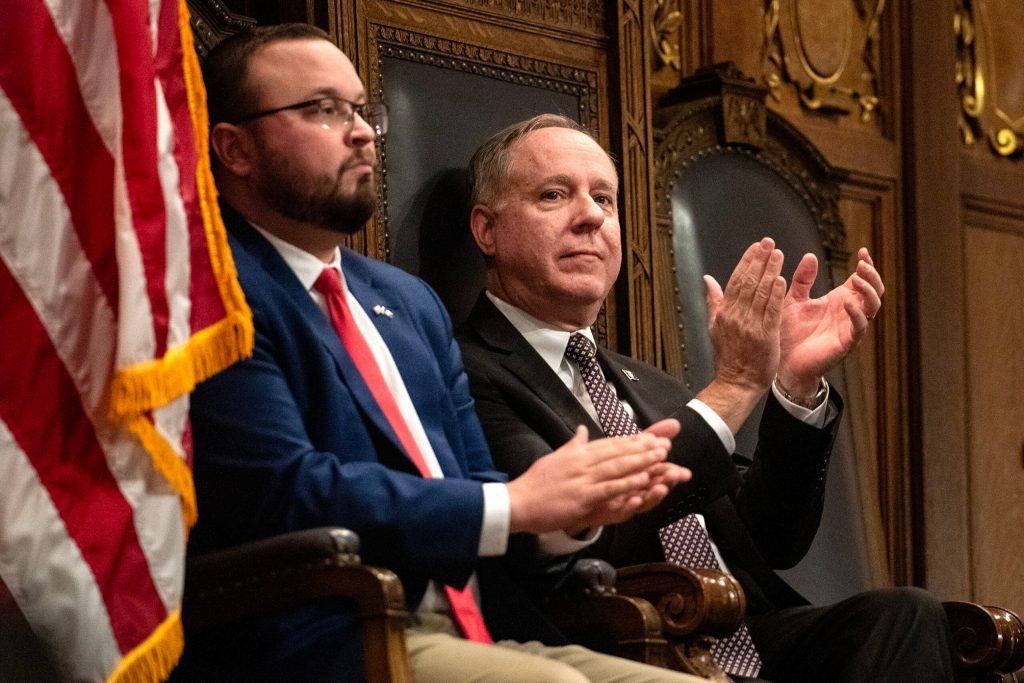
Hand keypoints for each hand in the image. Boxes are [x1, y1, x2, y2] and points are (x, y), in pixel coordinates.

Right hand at [507, 420, 686, 533]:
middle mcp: (582, 462)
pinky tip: (642, 479)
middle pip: (618, 452)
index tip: (652, 437)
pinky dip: (627, 483)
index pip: (610, 443)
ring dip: (641, 461)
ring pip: (618, 467)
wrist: (518, 502)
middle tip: (665, 443)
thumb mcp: (555, 457)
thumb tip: (582, 430)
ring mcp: (583, 479)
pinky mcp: (582, 496)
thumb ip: (573, 444)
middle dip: (643, 448)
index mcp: (577, 453)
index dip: (632, 440)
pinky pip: (609, 488)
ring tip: (661, 457)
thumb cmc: (535, 483)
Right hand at [697, 238, 785, 431]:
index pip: (736, 280)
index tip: (757, 246)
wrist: (737, 382)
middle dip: (759, 260)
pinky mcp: (764, 336)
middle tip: (769, 242)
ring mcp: (750, 325)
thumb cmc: (729, 356)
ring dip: (770, 271)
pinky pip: (770, 312)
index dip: (747, 261)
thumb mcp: (715, 326)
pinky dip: (775, 295)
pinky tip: (781, 280)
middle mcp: (736, 316)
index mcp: (725, 312)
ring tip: (778, 254)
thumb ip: (714, 300)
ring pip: (760, 293)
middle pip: (748, 282)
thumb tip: (707, 280)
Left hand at [777, 247, 884, 394]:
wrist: (783, 362)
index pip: (861, 279)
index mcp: (839, 300)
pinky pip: (859, 327)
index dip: (866, 265)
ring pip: (872, 307)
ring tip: (857, 278)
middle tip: (863, 264)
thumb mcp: (794, 300)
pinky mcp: (846, 342)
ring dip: (869, 291)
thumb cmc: (789, 332)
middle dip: (872, 275)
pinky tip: (847, 302)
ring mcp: (849, 327)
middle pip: (874, 290)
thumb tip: (810, 256)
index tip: (862, 250)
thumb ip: (803, 280)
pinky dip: (857, 313)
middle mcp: (848, 312)